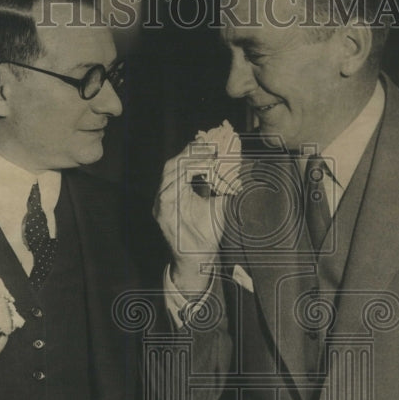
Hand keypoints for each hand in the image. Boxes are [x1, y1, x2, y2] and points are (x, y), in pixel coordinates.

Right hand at [153, 142, 238, 296]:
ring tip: (208, 156)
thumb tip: (237, 167)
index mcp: (177, 190)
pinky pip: (169, 190)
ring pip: (170, 172)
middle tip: (210, 145)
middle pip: (174, 163)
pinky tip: (200, 172)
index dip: (194, 150)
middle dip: (192, 151)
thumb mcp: (218, 204)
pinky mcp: (161, 213)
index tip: (211, 142)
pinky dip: (183, 178)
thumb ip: (222, 186)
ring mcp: (162, 203)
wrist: (199, 257)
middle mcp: (166, 194)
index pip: (182, 163)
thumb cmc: (207, 233)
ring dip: (190, 161)